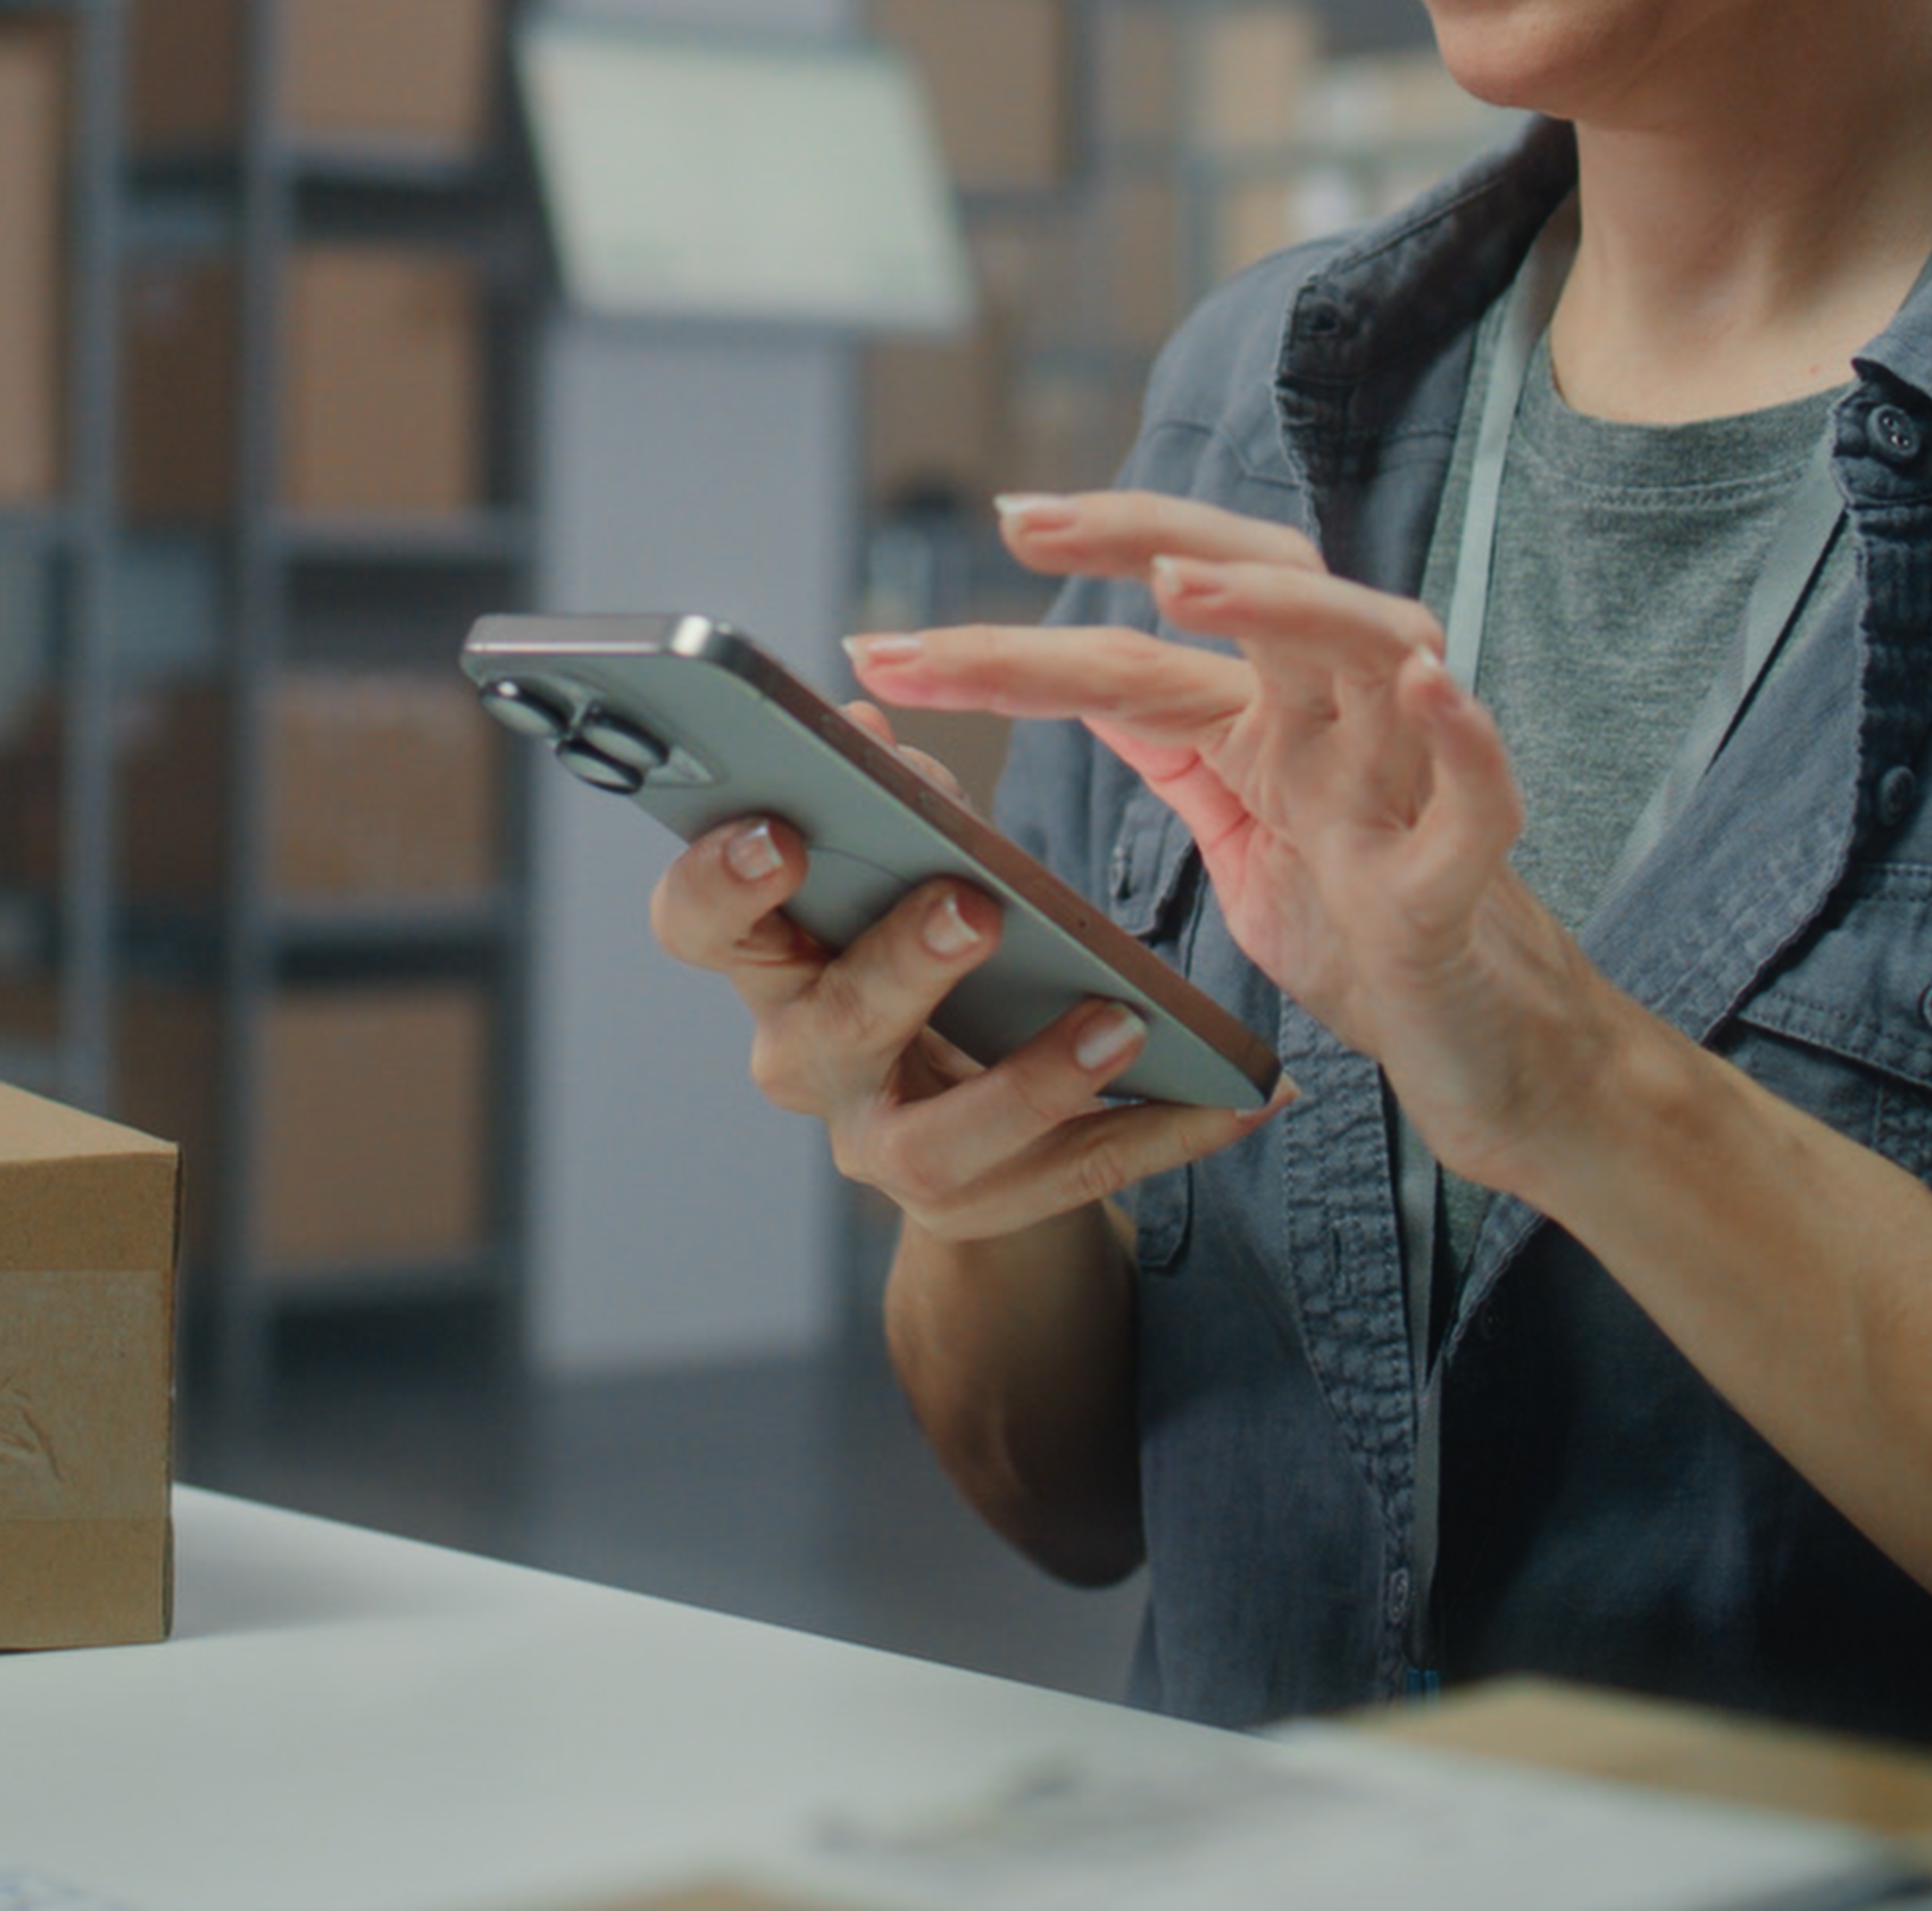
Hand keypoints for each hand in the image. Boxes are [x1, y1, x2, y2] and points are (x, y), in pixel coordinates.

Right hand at [645, 703, 1273, 1241]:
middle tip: (970, 908)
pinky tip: (1234, 1098)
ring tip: (1118, 1023)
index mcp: (772, 960)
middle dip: (898, 967)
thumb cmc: (926, 951)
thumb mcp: (906, 867)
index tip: (781, 833)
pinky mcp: (977, 1207)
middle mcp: (806, 1063)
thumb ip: (895, 801)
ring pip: (936, 1143)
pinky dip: (1158, 1136)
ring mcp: (884, 1150)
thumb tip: (867, 724)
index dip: (720, 884)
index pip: (697, 925)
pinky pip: (1071, 1179)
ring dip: (1032, 1080)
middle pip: (828, 1027)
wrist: (968, 1120)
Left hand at [848, 491, 1604, 1157]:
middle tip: (1018, 521)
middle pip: (1256, 586)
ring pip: (1374, 646)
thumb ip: (1181, 751)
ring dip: (1283, 605)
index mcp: (1280, 718)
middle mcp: (1347, 723)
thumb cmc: (1373, 939)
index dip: (1028, 627)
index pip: (1144, 644)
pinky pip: (1482, 798)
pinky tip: (1429, 686)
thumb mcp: (1246, 838)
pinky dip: (1465, 740)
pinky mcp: (1462, 887)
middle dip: (1140, 537)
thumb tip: (1090, 681)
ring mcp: (1409, 794)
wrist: (1491, 1059)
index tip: (898, 627)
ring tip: (1182, 583)